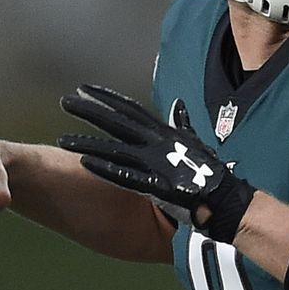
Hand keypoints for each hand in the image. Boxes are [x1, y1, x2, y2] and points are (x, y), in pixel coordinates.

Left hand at [58, 84, 253, 242]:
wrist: (226, 200)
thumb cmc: (210, 174)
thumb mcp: (194, 143)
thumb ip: (182, 125)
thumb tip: (178, 105)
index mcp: (164, 133)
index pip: (131, 109)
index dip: (107, 98)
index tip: (85, 88)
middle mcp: (157, 143)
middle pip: (118, 122)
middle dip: (91, 111)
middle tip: (66, 101)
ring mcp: (156, 163)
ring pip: (115, 150)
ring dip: (88, 143)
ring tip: (63, 140)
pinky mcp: (156, 186)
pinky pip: (126, 176)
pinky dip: (105, 169)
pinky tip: (85, 163)